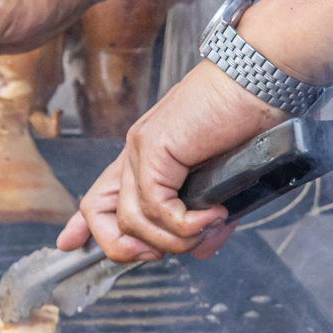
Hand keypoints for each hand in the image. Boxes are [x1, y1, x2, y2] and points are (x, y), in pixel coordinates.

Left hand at [57, 60, 284, 262]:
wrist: (264, 77)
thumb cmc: (251, 119)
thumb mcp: (225, 182)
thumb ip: (207, 219)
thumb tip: (203, 248)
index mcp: (148, 155)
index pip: (100, 194)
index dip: (83, 225)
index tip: (69, 244)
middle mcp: (137, 151)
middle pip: (98, 212)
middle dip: (125, 247)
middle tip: (162, 254)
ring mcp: (141, 148)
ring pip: (132, 221)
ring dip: (172, 240)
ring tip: (206, 228)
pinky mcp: (154, 147)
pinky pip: (155, 208)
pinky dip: (184, 225)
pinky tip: (209, 218)